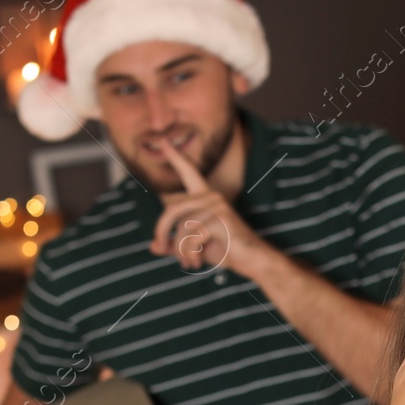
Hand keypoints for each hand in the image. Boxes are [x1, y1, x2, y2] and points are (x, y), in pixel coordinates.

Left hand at [146, 138, 268, 276]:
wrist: (253, 261)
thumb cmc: (225, 251)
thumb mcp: (194, 248)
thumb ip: (173, 245)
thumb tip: (152, 246)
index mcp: (205, 197)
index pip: (188, 173)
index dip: (176, 158)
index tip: (163, 141)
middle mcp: (211, 196)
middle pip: (172, 210)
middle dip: (163, 231)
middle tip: (163, 248)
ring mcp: (217, 206)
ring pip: (181, 227)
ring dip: (180, 249)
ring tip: (189, 262)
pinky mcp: (221, 219)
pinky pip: (191, 237)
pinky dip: (190, 254)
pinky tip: (198, 263)